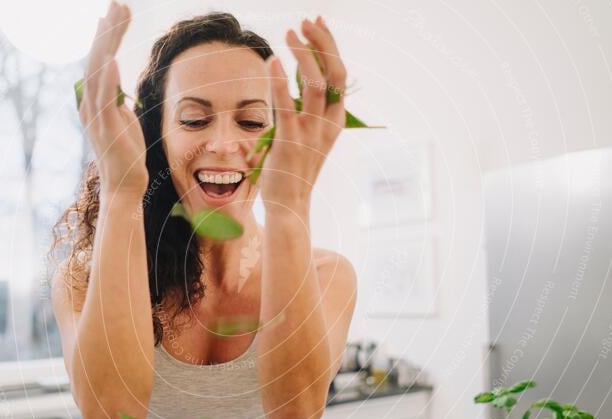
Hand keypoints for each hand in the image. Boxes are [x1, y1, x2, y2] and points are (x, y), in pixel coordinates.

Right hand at [79, 2, 147, 199]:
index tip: (114, 13)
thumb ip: (118, 100)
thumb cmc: (127, 154)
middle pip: (97, 59)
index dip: (106, 36)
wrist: (123, 185)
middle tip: (118, 5)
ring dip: (108, 44)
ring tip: (116, 19)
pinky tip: (114, 59)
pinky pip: (104, 99)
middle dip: (108, 31)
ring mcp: (96, 116)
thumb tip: (119, 84)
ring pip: (98, 72)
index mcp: (95, 101)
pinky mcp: (105, 128)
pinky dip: (108, 79)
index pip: (99, 61)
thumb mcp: (124, 119)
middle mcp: (90, 104)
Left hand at [250, 17, 346, 215]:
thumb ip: (308, 110)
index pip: (339, 74)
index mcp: (336, 120)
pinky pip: (286, 105)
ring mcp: (311, 132)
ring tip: (289, 33)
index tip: (317, 24)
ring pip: (314, 84)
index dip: (330, 45)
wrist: (290, 204)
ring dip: (303, 54)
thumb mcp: (309, 135)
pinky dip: (279, 80)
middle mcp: (328, 124)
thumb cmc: (294, 168)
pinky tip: (272, 60)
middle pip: (334, 72)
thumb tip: (300, 80)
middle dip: (321, 42)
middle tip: (304, 22)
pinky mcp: (290, 140)